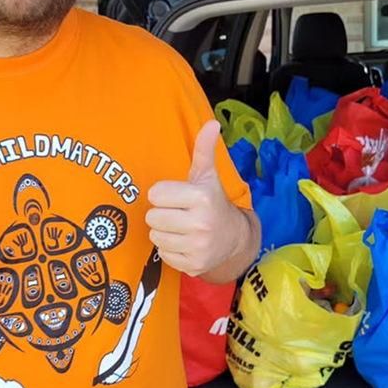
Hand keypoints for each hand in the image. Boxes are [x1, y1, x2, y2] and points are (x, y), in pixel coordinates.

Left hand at [146, 120, 251, 277]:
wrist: (235, 238)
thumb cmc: (213, 202)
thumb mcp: (207, 175)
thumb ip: (204, 149)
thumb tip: (212, 122)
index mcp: (202, 197)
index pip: (156, 194)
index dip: (164, 194)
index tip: (178, 197)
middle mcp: (201, 223)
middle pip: (152, 216)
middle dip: (162, 213)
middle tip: (178, 213)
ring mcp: (197, 247)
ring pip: (155, 236)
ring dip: (164, 231)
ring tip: (181, 228)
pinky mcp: (192, 265)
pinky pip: (162, 254)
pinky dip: (169, 249)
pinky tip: (184, 242)